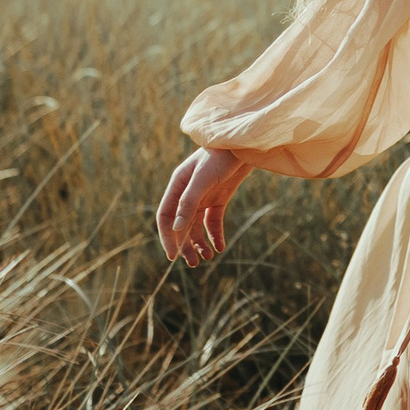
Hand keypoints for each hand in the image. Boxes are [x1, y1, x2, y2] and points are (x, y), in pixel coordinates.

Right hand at [157, 146, 247, 262]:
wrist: (244, 145)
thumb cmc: (220, 156)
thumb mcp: (203, 179)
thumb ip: (188, 202)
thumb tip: (175, 228)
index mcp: (177, 187)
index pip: (165, 217)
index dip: (167, 237)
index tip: (172, 256)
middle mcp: (187, 194)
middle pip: (180, 226)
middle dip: (185, 245)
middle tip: (193, 263)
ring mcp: (203, 197)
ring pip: (196, 227)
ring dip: (199, 243)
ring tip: (207, 257)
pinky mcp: (219, 200)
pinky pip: (213, 223)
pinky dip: (215, 236)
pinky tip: (219, 247)